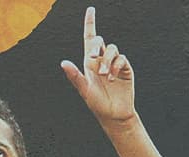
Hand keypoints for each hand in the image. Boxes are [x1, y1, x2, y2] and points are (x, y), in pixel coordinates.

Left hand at [60, 6, 134, 123]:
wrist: (114, 115)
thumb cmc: (97, 104)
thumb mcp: (84, 90)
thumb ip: (75, 76)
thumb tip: (63, 63)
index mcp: (90, 63)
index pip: (89, 39)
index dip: (90, 23)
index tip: (91, 10)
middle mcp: (102, 60)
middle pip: (100, 41)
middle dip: (96, 46)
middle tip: (92, 58)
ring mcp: (115, 64)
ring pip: (112, 48)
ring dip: (107, 60)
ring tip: (104, 75)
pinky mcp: (125, 69)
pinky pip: (122, 58)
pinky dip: (116, 66)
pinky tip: (112, 77)